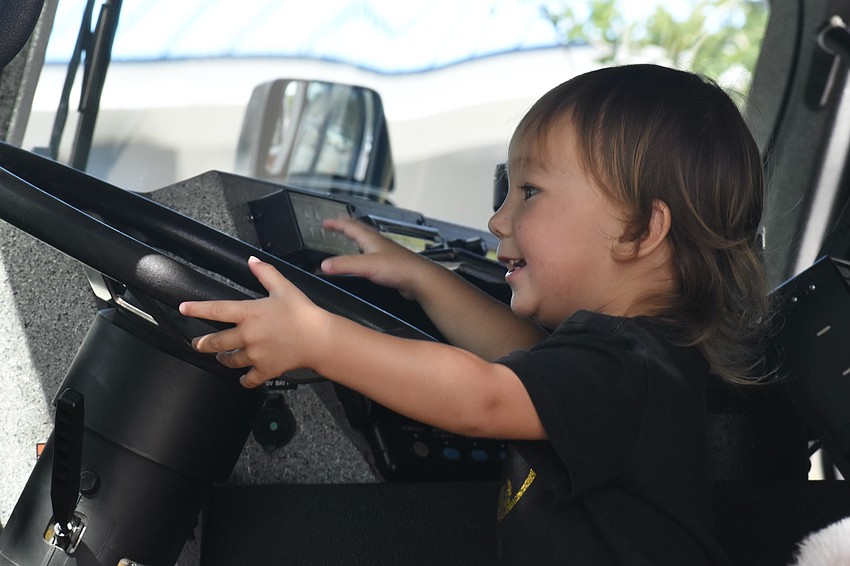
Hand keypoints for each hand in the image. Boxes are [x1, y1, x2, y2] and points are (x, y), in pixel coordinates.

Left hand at [179, 256, 328, 387]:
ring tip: (222, 357)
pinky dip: (245, 379)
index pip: (216, 310)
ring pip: (230, 360)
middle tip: (197, 344)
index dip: (196, 309)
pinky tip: (244, 377)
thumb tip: (251, 260)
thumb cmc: (303, 312)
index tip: (183, 308)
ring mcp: (254, 354)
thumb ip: (265, 273)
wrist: (319, 339)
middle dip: (203, 343)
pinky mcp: (265, 369)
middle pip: (215, 341)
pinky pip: (248, 379)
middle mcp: (247, 335)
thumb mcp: (284, 288)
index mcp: (249, 313)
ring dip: (223, 358)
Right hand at [319, 216, 431, 299]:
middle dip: (346, 225)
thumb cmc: (400, 268)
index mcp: (371, 238)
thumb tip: (324, 265)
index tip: (326, 222)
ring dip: (357, 237)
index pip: (349, 226)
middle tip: (338, 222)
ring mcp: (385, 252)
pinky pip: (374, 255)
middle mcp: (379, 242)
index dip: (336, 223)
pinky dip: (365, 253)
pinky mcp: (390, 264)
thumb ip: (344, 265)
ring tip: (350, 237)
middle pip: (360, 229)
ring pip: (368, 241)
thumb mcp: (366, 266)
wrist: (420, 278)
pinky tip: (366, 260)